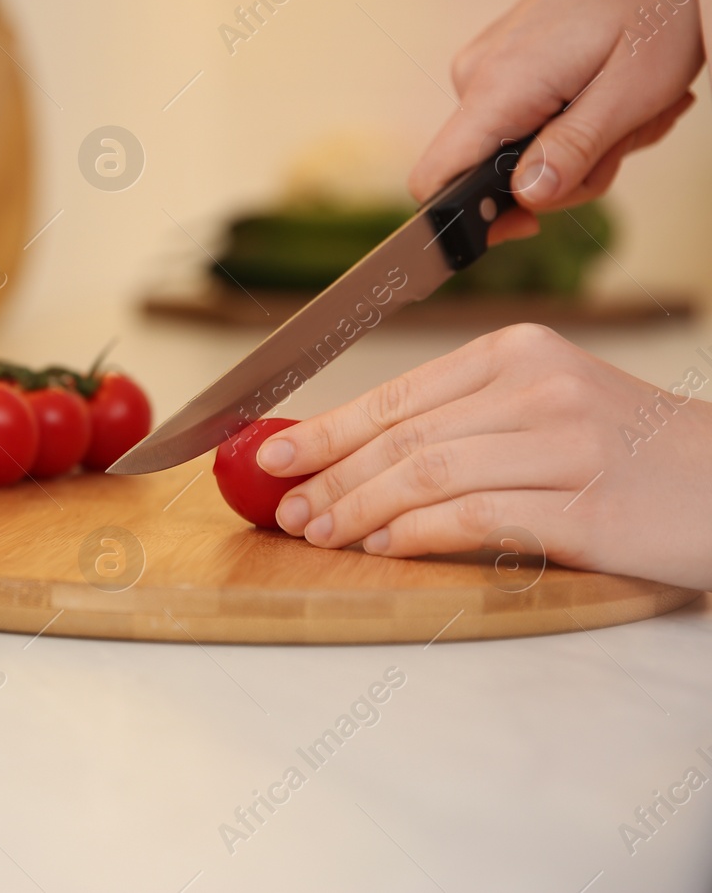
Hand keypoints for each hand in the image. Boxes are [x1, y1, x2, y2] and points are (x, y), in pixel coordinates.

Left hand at [256, 324, 711, 589]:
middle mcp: (538, 387)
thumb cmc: (629, 456)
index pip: (398, 394)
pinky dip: (418, 533)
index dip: (326, 429)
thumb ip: (461, 422)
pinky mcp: (586, 506)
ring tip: (322, 534)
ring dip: (361, 509)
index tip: (271, 456)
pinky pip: (476, 516)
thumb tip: (353, 455)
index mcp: (518, 353)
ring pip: (428, 474)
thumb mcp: (546, 410)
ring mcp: (565, 443)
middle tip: (287, 510)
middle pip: (404, 435)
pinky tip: (385, 546)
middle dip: (331, 476)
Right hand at [409, 0, 702, 243]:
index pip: (432, 180)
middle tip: (629, 136)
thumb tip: (527, 199)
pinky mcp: (504, 59)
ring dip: (582, 142)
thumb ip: (574, 149)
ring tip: (634, 105)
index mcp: (497, 87)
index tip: (526, 227)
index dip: (467, 220)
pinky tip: (613, 89)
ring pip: (518, 146)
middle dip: (566, 172)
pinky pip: (527, 116)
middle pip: (492, 172)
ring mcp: (487, 65)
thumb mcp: (632, 90)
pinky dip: (575, 116)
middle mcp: (475, 76)